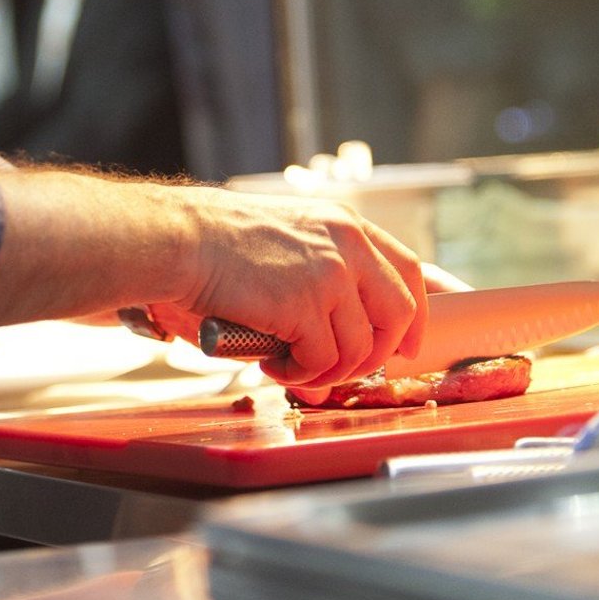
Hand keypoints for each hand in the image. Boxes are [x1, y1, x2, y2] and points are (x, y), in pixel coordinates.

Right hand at [160, 187, 427, 390]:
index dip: (415, 313)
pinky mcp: (306, 306)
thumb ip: (321, 277)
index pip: (408, 269)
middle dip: (379, 353)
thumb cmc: (220, 240)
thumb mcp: (290, 237)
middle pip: (399, 312)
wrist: (183, 239)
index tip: (409, 342)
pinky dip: (300, 374)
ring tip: (291, 367)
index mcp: (346, 224)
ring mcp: (330, 275)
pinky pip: (323, 362)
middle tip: (345, 370)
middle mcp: (348, 245)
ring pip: (360, 348)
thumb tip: (334, 341)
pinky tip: (272, 363)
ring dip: (328, 371)